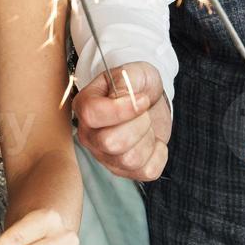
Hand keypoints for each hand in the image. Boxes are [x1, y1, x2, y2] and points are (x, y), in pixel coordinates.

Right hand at [73, 61, 170, 180]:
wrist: (150, 99)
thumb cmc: (137, 85)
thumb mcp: (132, 73)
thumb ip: (125, 82)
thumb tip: (129, 100)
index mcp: (84, 107)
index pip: (92, 114)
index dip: (121, 109)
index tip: (142, 99)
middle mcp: (89, 136)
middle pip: (111, 142)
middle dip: (139, 124)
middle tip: (144, 113)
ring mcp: (105, 156)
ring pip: (130, 159)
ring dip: (148, 139)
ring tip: (146, 126)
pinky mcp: (125, 171)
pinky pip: (148, 172)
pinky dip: (159, 155)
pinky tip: (153, 141)